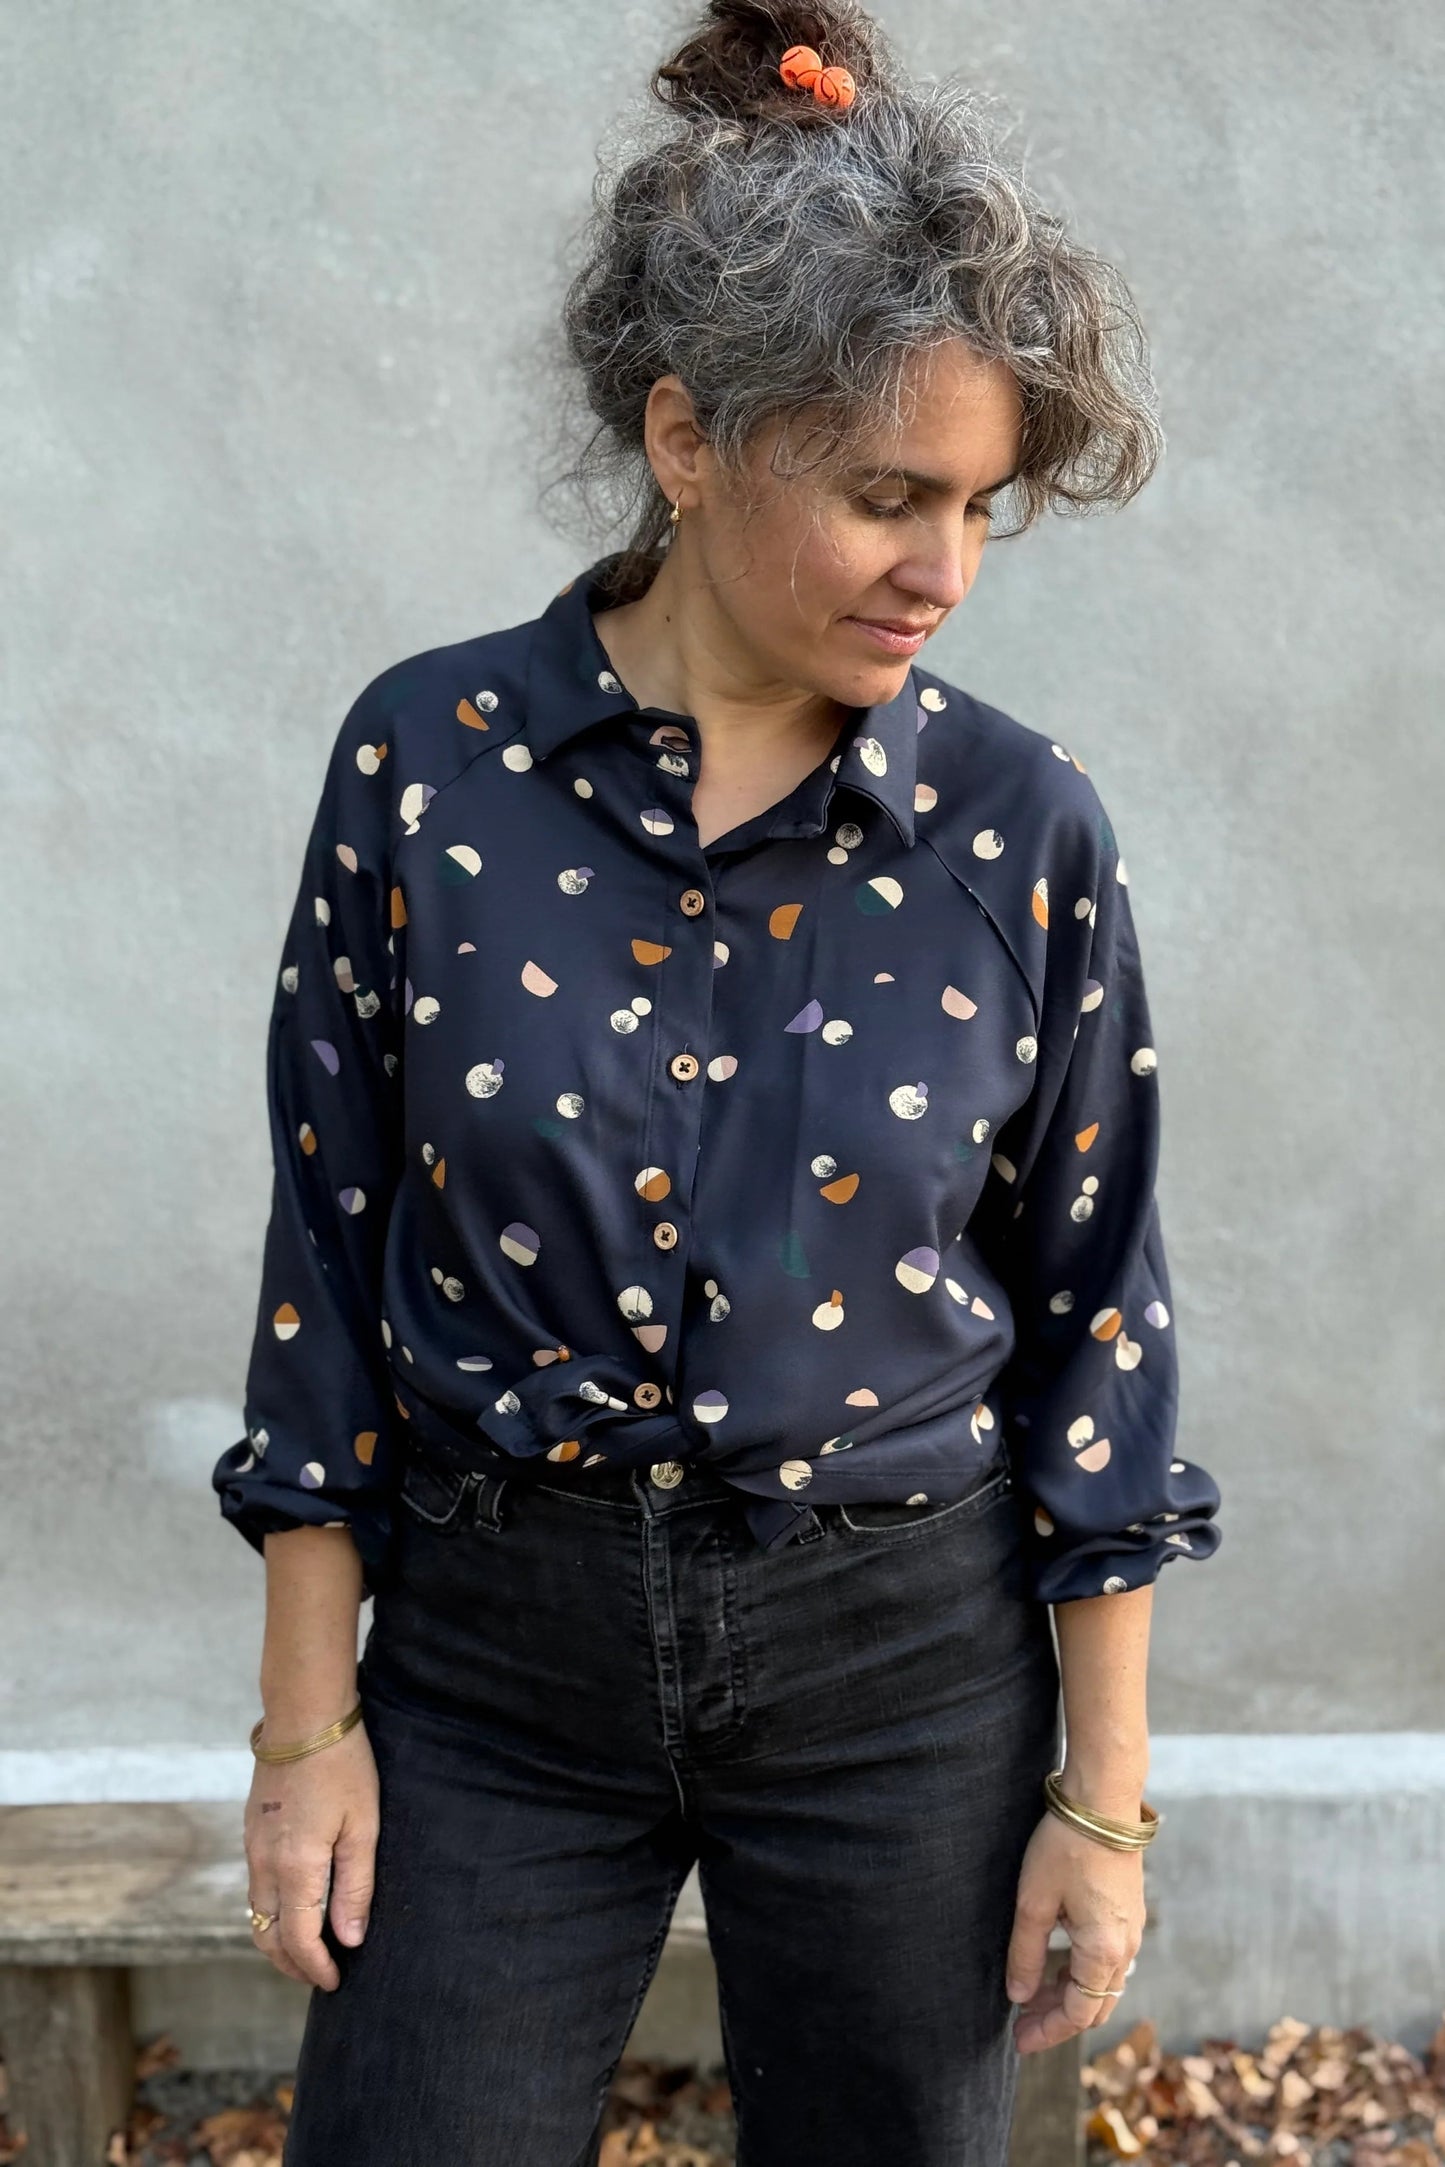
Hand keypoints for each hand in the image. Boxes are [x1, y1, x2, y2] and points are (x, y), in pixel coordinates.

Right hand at [243, 1720, 378, 1989]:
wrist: (303, 1717)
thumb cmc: (342, 1767)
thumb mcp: (362, 1826)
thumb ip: (355, 1886)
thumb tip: (349, 1940)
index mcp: (295, 1867)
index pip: (298, 1939)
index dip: (315, 1968)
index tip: (335, 1982)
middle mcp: (264, 1863)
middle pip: (267, 1935)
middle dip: (291, 1963)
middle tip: (320, 1974)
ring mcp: (253, 1846)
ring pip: (257, 1912)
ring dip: (279, 1938)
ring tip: (310, 1948)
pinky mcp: (251, 1831)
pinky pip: (256, 1886)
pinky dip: (273, 1909)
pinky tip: (297, 1905)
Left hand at [1004, 1809, 1142, 2053]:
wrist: (1104, 1801)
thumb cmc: (1066, 1847)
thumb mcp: (1034, 1902)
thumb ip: (1026, 1954)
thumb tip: (1019, 1997)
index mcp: (1104, 1951)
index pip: (1079, 2013)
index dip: (1048, 2031)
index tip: (1019, 2040)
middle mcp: (1126, 1947)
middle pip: (1095, 2003)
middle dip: (1059, 2017)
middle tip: (1022, 2023)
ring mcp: (1132, 1929)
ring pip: (1103, 1982)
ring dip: (1069, 1993)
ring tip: (1031, 1993)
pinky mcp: (1129, 1910)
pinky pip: (1108, 1958)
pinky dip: (1082, 1970)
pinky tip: (1055, 1961)